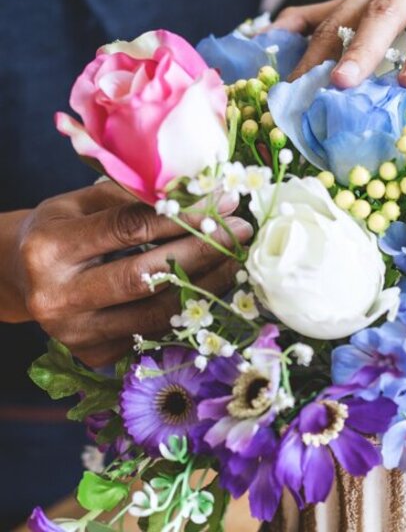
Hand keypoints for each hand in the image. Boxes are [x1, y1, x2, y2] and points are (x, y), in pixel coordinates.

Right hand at [8, 182, 251, 366]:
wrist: (21, 277)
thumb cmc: (61, 228)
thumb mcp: (85, 201)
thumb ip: (138, 197)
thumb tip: (208, 194)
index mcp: (51, 248)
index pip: (130, 229)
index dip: (183, 216)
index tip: (223, 203)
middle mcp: (58, 297)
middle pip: (146, 276)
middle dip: (202, 252)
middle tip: (240, 232)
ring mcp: (76, 334)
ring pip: (156, 311)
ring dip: (206, 284)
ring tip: (238, 260)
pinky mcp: (94, 354)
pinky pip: (154, 331)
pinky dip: (188, 309)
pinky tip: (214, 286)